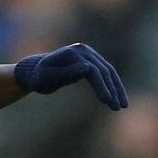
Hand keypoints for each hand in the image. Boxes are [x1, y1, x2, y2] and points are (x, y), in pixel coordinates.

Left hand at [13, 43, 127, 109]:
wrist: (36, 71)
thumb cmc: (39, 77)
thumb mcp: (48, 78)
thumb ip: (66, 74)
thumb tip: (86, 68)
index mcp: (73, 53)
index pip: (93, 70)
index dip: (101, 85)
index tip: (106, 101)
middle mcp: (84, 50)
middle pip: (104, 70)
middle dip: (112, 90)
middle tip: (117, 108)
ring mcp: (89, 54)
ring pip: (108, 72)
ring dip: (117, 89)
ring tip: (122, 106)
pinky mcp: (91, 60)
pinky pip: (105, 73)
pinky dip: (112, 85)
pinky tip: (116, 98)